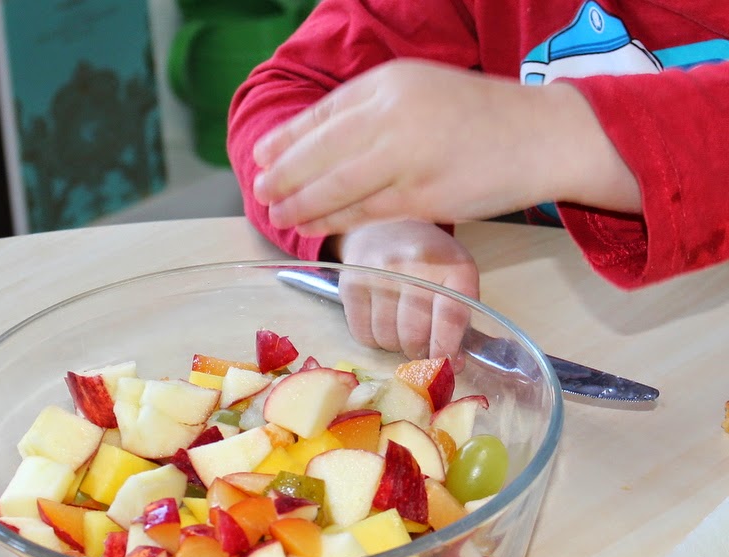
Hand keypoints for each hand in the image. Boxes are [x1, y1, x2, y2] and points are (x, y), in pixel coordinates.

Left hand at [253, 59, 640, 234]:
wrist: (543, 136)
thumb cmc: (480, 118)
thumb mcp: (422, 94)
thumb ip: (375, 113)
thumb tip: (322, 140)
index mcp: (391, 82)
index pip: (324, 113)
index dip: (288, 138)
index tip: (262, 156)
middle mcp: (395, 114)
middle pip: (322, 150)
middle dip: (285, 173)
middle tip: (260, 190)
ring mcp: (410, 155)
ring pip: (339, 184)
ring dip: (304, 203)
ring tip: (280, 213)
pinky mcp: (425, 194)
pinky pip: (368, 210)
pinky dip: (337, 220)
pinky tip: (317, 227)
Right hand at [329, 220, 478, 361]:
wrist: (387, 225)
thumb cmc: (429, 260)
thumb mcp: (455, 278)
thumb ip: (458, 319)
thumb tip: (454, 366)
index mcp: (451, 265)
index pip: (451, 317)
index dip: (447, 348)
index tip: (447, 365)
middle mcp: (415, 264)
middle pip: (414, 334)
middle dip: (418, 352)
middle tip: (420, 348)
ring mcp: (380, 272)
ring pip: (387, 338)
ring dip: (395, 345)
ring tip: (400, 330)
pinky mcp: (352, 282)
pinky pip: (362, 334)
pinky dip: (373, 339)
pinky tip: (381, 323)